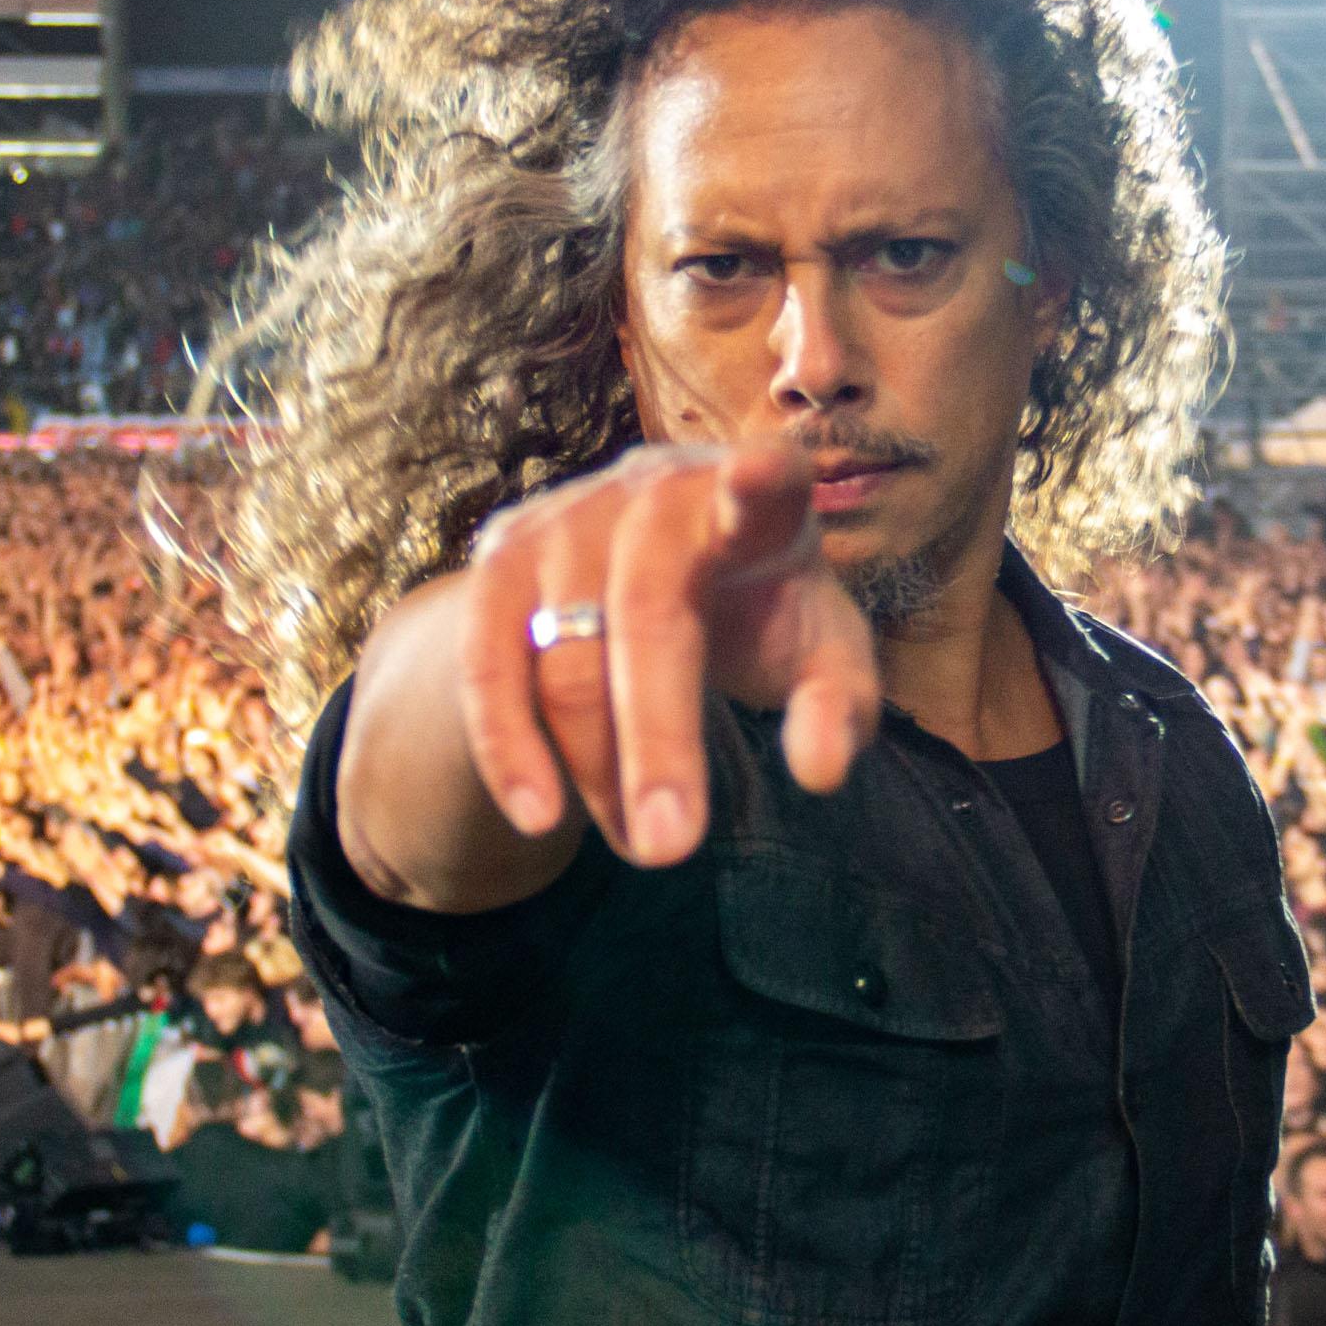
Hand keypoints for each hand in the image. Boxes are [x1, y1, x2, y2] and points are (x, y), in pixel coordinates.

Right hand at [459, 441, 879, 866]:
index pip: (767, 483)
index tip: (758, 476)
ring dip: (595, 761)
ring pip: (565, 646)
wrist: (660, 570)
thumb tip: (817, 771)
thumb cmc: (765, 614)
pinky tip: (538, 816)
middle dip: (656, 737)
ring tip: (639, 845)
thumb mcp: (822, 657)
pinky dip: (507, 743)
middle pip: (649, 609)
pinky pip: (487, 657)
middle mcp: (656, 491)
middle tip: (669, 848)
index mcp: (757, 502)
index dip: (760, 481)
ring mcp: (569, 515)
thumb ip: (838, 706)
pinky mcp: (505, 554)